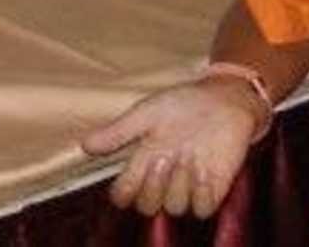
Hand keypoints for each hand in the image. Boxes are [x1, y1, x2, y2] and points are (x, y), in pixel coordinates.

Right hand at [79, 77, 259, 217]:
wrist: (224, 99)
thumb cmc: (183, 103)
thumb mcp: (146, 113)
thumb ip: (118, 132)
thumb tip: (84, 146)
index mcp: (144, 162)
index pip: (124, 195)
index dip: (123, 193)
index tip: (130, 175)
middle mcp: (164, 179)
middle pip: (147, 207)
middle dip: (152, 186)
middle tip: (162, 157)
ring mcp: (189, 185)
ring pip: (174, 208)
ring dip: (178, 184)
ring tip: (188, 155)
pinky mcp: (213, 189)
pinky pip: (202, 209)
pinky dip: (200, 193)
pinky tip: (203, 168)